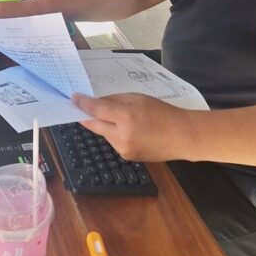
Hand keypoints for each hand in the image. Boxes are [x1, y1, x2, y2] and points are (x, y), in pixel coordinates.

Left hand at [72, 93, 192, 162]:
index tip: (73, 98)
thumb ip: (115, 100)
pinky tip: (127, 129)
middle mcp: (122, 135)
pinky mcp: (127, 157)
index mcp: (126, 117)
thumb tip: (97, 102)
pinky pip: (113, 141)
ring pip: (104, 133)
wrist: (182, 136)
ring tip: (117, 117)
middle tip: (77, 107)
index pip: (97, 110)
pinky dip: (114, 133)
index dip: (82, 104)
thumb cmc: (162, 112)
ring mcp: (123, 149)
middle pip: (95, 125)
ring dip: (103, 125)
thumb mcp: (137, 98)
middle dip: (85, 116)